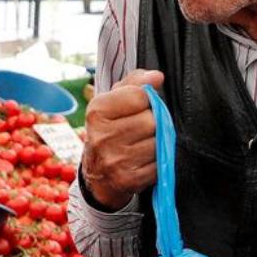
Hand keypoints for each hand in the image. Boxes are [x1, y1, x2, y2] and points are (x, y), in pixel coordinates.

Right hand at [80, 69, 163, 208]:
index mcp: (97, 111)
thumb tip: (157, 77)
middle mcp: (102, 136)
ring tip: (141, 145)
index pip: (139, 95)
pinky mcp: (128, 180)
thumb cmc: (110, 130)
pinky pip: (159, 164)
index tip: (139, 107)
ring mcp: (115, 160)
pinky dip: (156, 162)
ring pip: (158, 143)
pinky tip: (143, 161)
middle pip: (151, 121)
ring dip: (156, 143)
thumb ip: (135, 83)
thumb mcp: (114, 102)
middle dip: (152, 123)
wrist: (97, 175)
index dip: (146, 100)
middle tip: (141, 130)